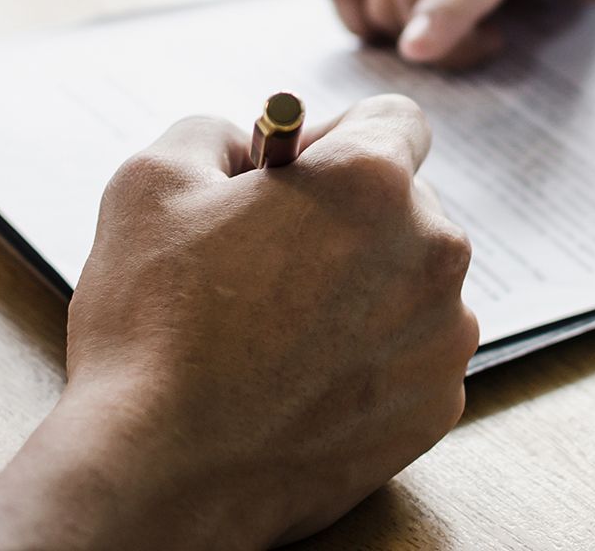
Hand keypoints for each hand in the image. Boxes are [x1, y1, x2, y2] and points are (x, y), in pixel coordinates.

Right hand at [0, 96, 478, 549]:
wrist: (161, 474)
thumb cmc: (153, 327)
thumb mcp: (152, 181)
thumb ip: (214, 131)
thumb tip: (244, 144)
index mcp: (374, 182)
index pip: (394, 120)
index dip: (334, 138)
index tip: (290, 178)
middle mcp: (433, 252)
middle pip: (403, 207)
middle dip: (343, 219)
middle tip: (265, 261)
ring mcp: (442, 336)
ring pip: (410, 284)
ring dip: (360, 291)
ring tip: (277, 331)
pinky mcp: (435, 407)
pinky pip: (410, 356)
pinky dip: (368, 360)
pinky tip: (301, 380)